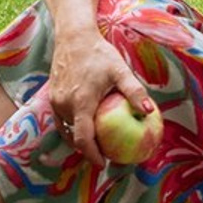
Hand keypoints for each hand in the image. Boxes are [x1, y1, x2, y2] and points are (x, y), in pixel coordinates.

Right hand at [48, 32, 148, 166]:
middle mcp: (65, 105)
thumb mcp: (120, 71)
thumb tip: (149, 111)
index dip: (93, 155)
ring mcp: (56, 102)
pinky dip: (73, 128)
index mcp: (81, 102)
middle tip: (106, 157)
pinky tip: (86, 128)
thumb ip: (134, 92)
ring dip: (80, 141)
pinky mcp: (53, 97)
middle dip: (89, 151)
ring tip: (97, 146)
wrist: (73, 38)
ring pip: (67, 130)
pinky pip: (62, 120)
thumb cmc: (99, 54)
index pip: (84, 139)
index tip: (103, 164)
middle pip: (75, 138)